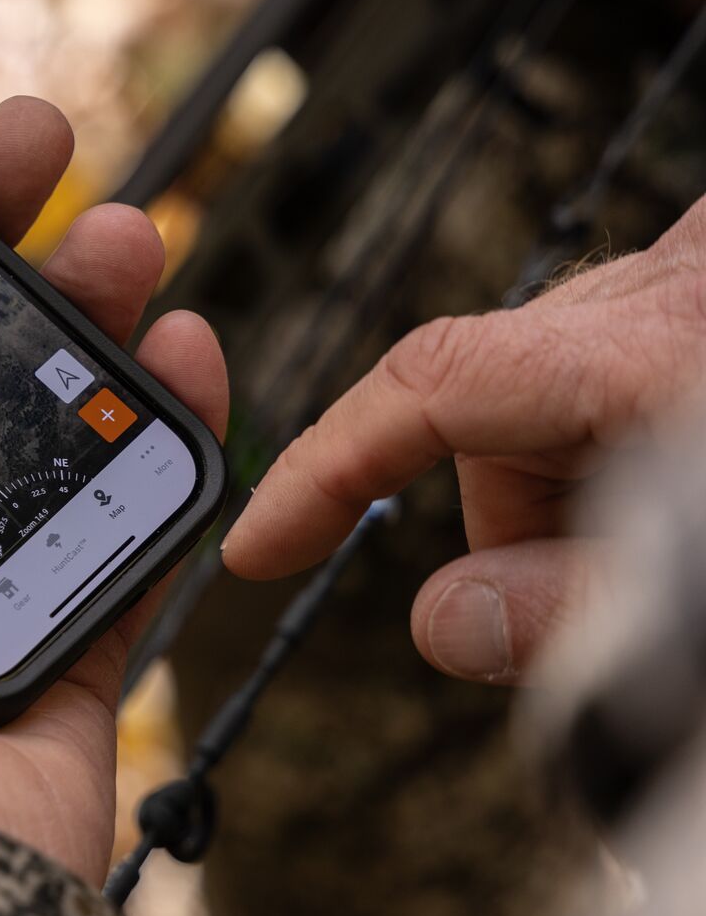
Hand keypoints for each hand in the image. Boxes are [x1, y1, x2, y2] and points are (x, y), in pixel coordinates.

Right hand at [223, 200, 705, 683]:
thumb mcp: (704, 583)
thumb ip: (577, 611)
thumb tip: (448, 624)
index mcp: (657, 343)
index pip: (429, 387)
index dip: (322, 469)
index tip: (254, 548)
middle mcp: (655, 291)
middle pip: (483, 415)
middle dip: (517, 525)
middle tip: (608, 600)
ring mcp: (672, 292)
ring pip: (540, 413)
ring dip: (572, 502)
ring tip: (669, 555)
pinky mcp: (684, 306)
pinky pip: (594, 394)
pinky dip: (609, 464)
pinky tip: (675, 500)